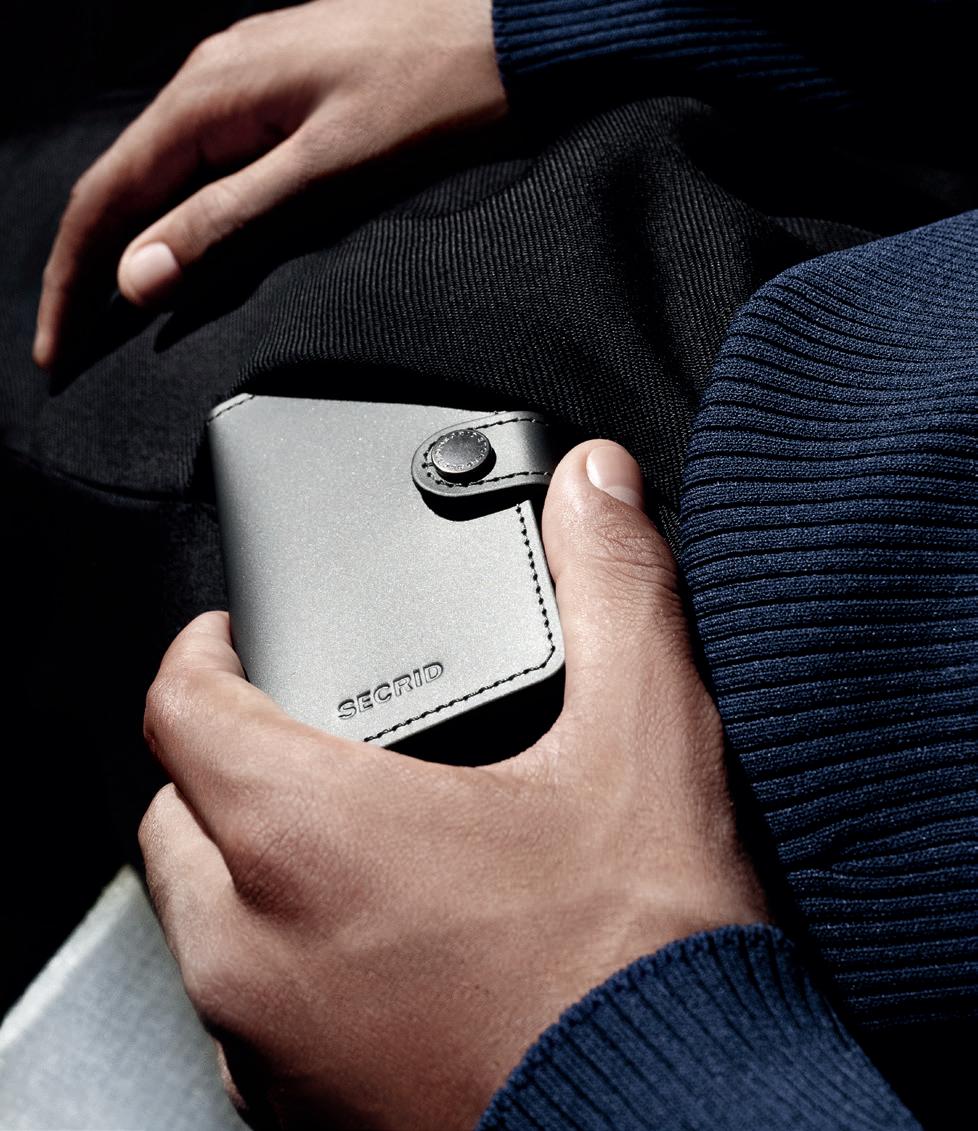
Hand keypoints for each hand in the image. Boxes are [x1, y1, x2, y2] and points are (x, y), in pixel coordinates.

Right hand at [33, 0, 503, 368]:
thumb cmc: (430, 100)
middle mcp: (212, 79)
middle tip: (78, 340)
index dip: (73, 279)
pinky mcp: (278, 93)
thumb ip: (227, 223)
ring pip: (161, 172)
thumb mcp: (323, 176)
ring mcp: (244, 81)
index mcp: (209, 96)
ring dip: (133, 243)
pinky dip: (180, 213)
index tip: (61, 344)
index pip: (107, 197)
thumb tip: (142, 272)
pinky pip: (204, 160)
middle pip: (122, 184)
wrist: (503, 45)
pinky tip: (181, 248)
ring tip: (113, 312)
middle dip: (91, 268)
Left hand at [139, 440, 768, 1130]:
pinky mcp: (302, 1117)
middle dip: (220, 758)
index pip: (182, 709)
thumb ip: (615, 592)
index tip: (231, 636)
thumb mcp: (645, 748)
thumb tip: (597, 488)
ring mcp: (267, 1048)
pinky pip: (242, 1011)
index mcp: (309, 839)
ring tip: (329, 832)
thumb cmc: (641, 972)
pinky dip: (276, 957)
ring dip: (242, 863)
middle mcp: (257, 951)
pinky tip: (368, 946)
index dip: (203, 650)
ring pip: (199, 921)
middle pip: (175, 815)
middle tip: (291, 729)